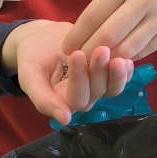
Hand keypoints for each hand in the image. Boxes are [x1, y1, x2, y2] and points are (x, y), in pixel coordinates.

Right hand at [3, 19, 132, 124]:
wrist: (41, 37)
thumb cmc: (32, 57)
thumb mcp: (29, 76)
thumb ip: (42, 99)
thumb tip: (64, 120)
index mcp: (62, 102)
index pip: (76, 97)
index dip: (79, 79)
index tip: (76, 54)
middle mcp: (82, 97)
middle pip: (97, 92)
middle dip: (99, 72)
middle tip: (101, 50)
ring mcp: (97, 86)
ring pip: (111, 88)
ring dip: (116, 74)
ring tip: (116, 55)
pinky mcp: (107, 74)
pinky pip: (120, 77)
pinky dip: (126, 70)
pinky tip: (127, 57)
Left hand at [64, 0, 156, 62]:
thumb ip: (110, 4)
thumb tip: (84, 35)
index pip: (93, 15)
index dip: (77, 36)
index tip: (65, 49)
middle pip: (107, 35)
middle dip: (89, 53)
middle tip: (78, 64)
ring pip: (126, 48)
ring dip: (109, 60)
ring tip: (96, 66)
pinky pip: (144, 51)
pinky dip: (129, 58)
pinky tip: (120, 60)